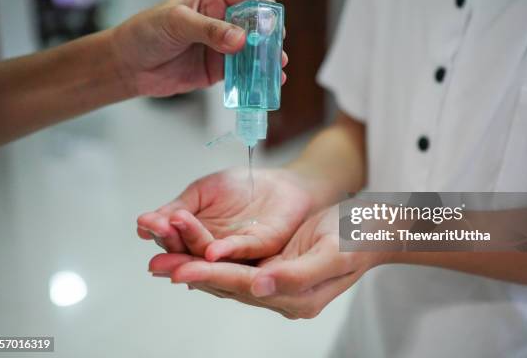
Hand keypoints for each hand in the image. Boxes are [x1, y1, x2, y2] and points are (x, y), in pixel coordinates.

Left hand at [109, 0, 286, 96]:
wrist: (127, 66)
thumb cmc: (144, 33)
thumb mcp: (176, 23)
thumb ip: (209, 29)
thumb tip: (239, 39)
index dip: (266, 10)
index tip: (270, 27)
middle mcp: (222, 21)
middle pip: (258, 26)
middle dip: (270, 39)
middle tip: (276, 52)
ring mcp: (221, 47)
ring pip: (253, 52)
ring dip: (266, 61)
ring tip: (276, 71)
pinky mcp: (218, 70)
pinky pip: (242, 73)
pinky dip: (254, 78)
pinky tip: (263, 83)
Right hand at [137, 168, 316, 260]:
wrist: (279, 181)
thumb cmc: (240, 188)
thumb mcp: (201, 193)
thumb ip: (176, 209)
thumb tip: (142, 224)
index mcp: (196, 239)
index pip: (173, 240)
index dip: (160, 231)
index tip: (146, 222)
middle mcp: (212, 251)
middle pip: (187, 253)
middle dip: (170, 243)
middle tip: (157, 230)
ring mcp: (236, 253)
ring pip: (209, 256)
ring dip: (191, 247)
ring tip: (173, 233)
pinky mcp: (261, 247)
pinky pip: (242, 253)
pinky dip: (225, 251)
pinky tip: (211, 251)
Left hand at [147, 207, 385, 318]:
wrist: (369, 229)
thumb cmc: (355, 237)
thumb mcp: (333, 252)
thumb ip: (297, 274)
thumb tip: (260, 286)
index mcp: (298, 298)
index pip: (246, 287)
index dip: (212, 277)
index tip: (180, 270)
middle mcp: (283, 296)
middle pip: (229, 286)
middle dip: (192, 274)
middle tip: (157, 264)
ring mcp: (276, 285)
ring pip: (227, 278)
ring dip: (195, 268)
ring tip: (162, 259)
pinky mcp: (272, 270)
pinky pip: (235, 268)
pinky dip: (211, 261)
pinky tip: (190, 256)